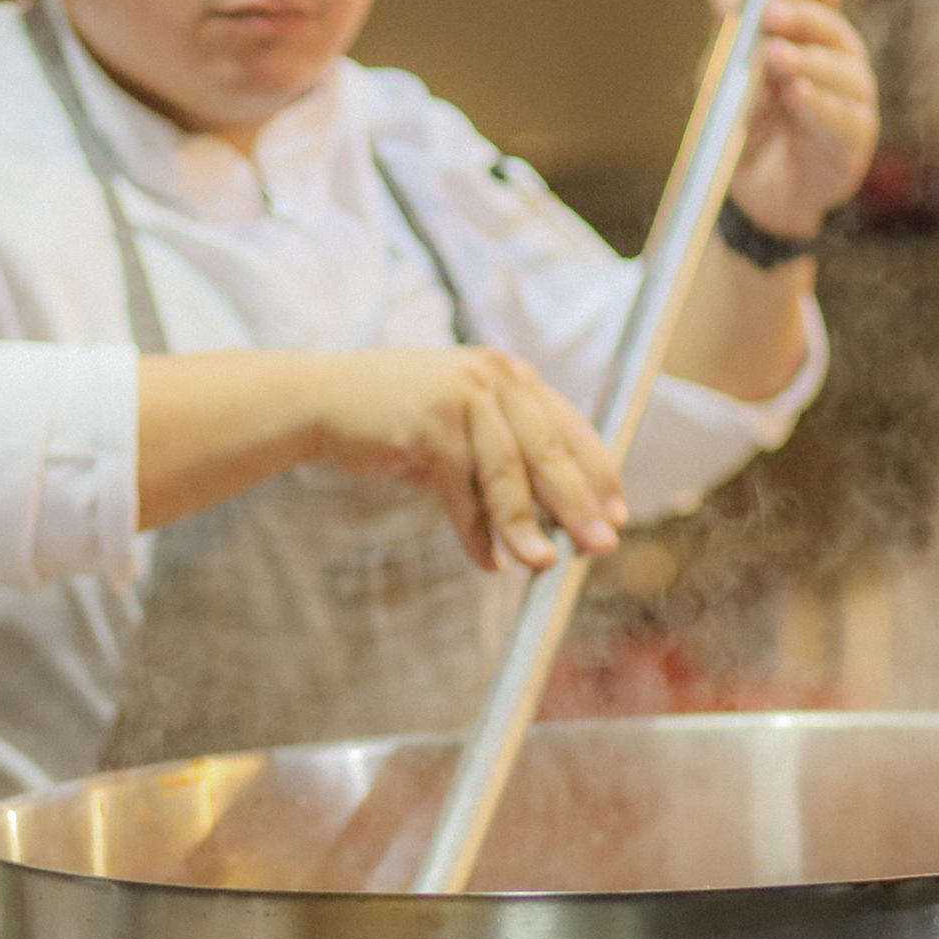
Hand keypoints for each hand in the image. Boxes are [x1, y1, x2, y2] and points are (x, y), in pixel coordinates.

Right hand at [303, 349, 626, 572]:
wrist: (321, 402)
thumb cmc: (394, 421)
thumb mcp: (459, 430)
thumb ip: (502, 458)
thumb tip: (554, 519)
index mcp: (510, 375)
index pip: (570, 427)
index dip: (598, 474)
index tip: (617, 515)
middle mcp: (493, 378)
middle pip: (549, 452)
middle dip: (578, 505)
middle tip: (602, 546)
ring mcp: (461, 398)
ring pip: (509, 474)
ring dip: (527, 525)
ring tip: (544, 564)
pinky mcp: (430, 426)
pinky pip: (462, 491)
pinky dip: (476, 532)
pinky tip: (488, 562)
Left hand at [703, 0, 878, 241]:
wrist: (756, 189)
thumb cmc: (748, 121)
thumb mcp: (728, 70)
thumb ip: (731, 27)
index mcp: (814, 33)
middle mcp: (842, 59)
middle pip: (831, 28)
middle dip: (800, 18)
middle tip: (769, 14)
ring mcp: (854, 98)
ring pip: (842, 71)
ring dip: (808, 61)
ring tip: (776, 56)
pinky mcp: (854, 139)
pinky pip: (842, 117)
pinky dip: (819, 103)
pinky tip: (797, 93)